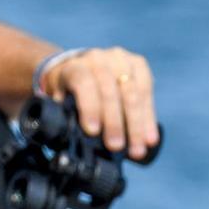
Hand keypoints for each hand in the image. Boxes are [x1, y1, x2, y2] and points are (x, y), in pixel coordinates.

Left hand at [45, 46, 159, 159]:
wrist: (83, 67)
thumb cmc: (69, 93)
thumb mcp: (58, 101)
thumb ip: (63, 116)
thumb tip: (73, 142)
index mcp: (74, 66)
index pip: (83, 82)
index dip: (89, 107)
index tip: (93, 131)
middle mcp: (97, 58)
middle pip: (110, 90)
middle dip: (114, 122)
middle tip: (116, 147)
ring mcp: (120, 58)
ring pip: (132, 91)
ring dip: (136, 124)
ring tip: (138, 150)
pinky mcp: (138, 64)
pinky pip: (146, 90)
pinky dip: (148, 117)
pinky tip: (150, 138)